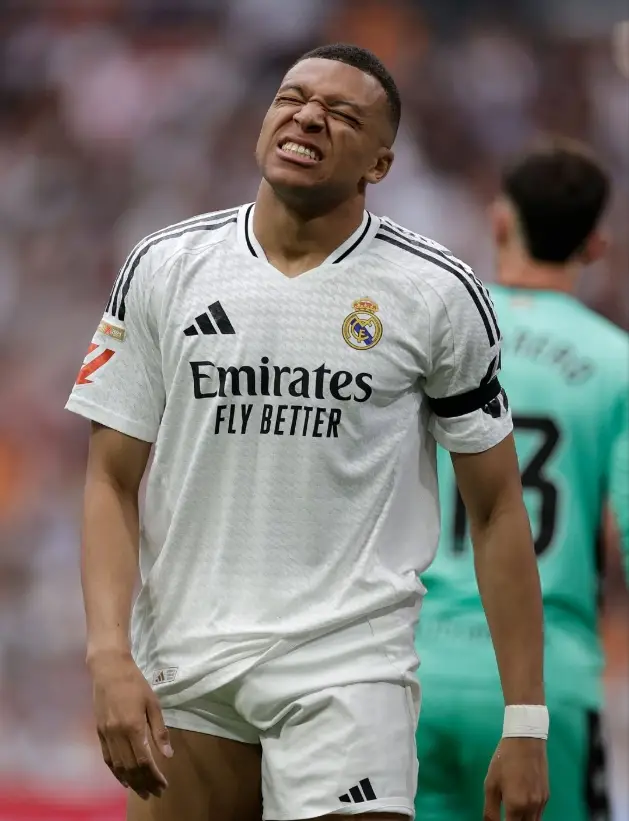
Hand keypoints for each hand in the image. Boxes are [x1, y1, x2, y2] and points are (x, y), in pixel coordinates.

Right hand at [89, 650, 173, 799]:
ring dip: (131, 782)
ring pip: (118, 766)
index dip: (154, 776)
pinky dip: (116, 772)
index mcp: (133, 726)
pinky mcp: (99, 732)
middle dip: (144, 783)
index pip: (144, 761)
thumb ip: (159, 730)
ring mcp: (106, 734)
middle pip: (131, 768)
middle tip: (155, 793)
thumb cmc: (135, 683)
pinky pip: (107, 758)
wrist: (109, 669)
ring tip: (142, 791)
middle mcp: (118, 734)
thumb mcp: (153, 703)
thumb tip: (168, 754)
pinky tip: (124, 779)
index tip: (163, 785)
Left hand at [483, 737, 548, 819]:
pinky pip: (539, 814)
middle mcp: (532, 808)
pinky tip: (522, 808)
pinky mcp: (547, 796)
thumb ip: (490, 809)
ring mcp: (542, 803)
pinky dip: (531, 816)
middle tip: (506, 816)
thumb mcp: (490, 783)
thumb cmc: (504, 760)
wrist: (526, 741)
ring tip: (513, 814)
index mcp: (516, 805)